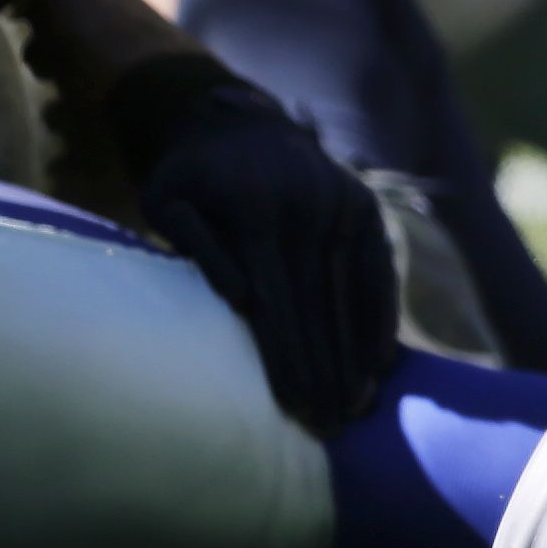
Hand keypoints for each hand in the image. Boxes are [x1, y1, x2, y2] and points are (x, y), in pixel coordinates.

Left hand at [133, 80, 400, 435]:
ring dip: (355, 357)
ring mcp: (343, 204)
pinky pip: (377, 272)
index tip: (294, 407)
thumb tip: (242, 300)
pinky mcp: (363, 206)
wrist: (232, 120)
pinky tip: (380, 364)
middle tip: (327, 427)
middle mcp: (310, 206)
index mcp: (259, 210)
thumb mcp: (167, 200)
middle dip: (324, 371)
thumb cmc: (187, 178)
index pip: (278, 302)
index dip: (288, 358)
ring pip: (352, 295)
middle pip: (320, 307)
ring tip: (353, 408)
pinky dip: (379, 318)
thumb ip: (197, 247)